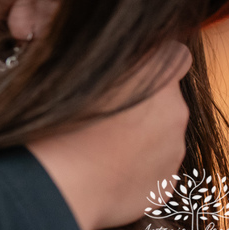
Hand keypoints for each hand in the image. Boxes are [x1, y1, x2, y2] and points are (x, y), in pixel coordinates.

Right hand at [28, 41, 190, 229]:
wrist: (56, 182)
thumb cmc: (53, 117)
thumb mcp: (66, 66)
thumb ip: (96, 53)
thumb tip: (92, 45)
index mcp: (154, 74)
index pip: (174, 53)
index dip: (152, 59)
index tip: (129, 69)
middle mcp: (174, 109)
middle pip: (166, 95)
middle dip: (143, 99)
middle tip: (103, 109)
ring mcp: (172, 149)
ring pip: (161, 132)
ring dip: (139, 132)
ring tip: (97, 142)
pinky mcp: (166, 184)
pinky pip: (154, 166)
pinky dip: (135, 165)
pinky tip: (103, 168)